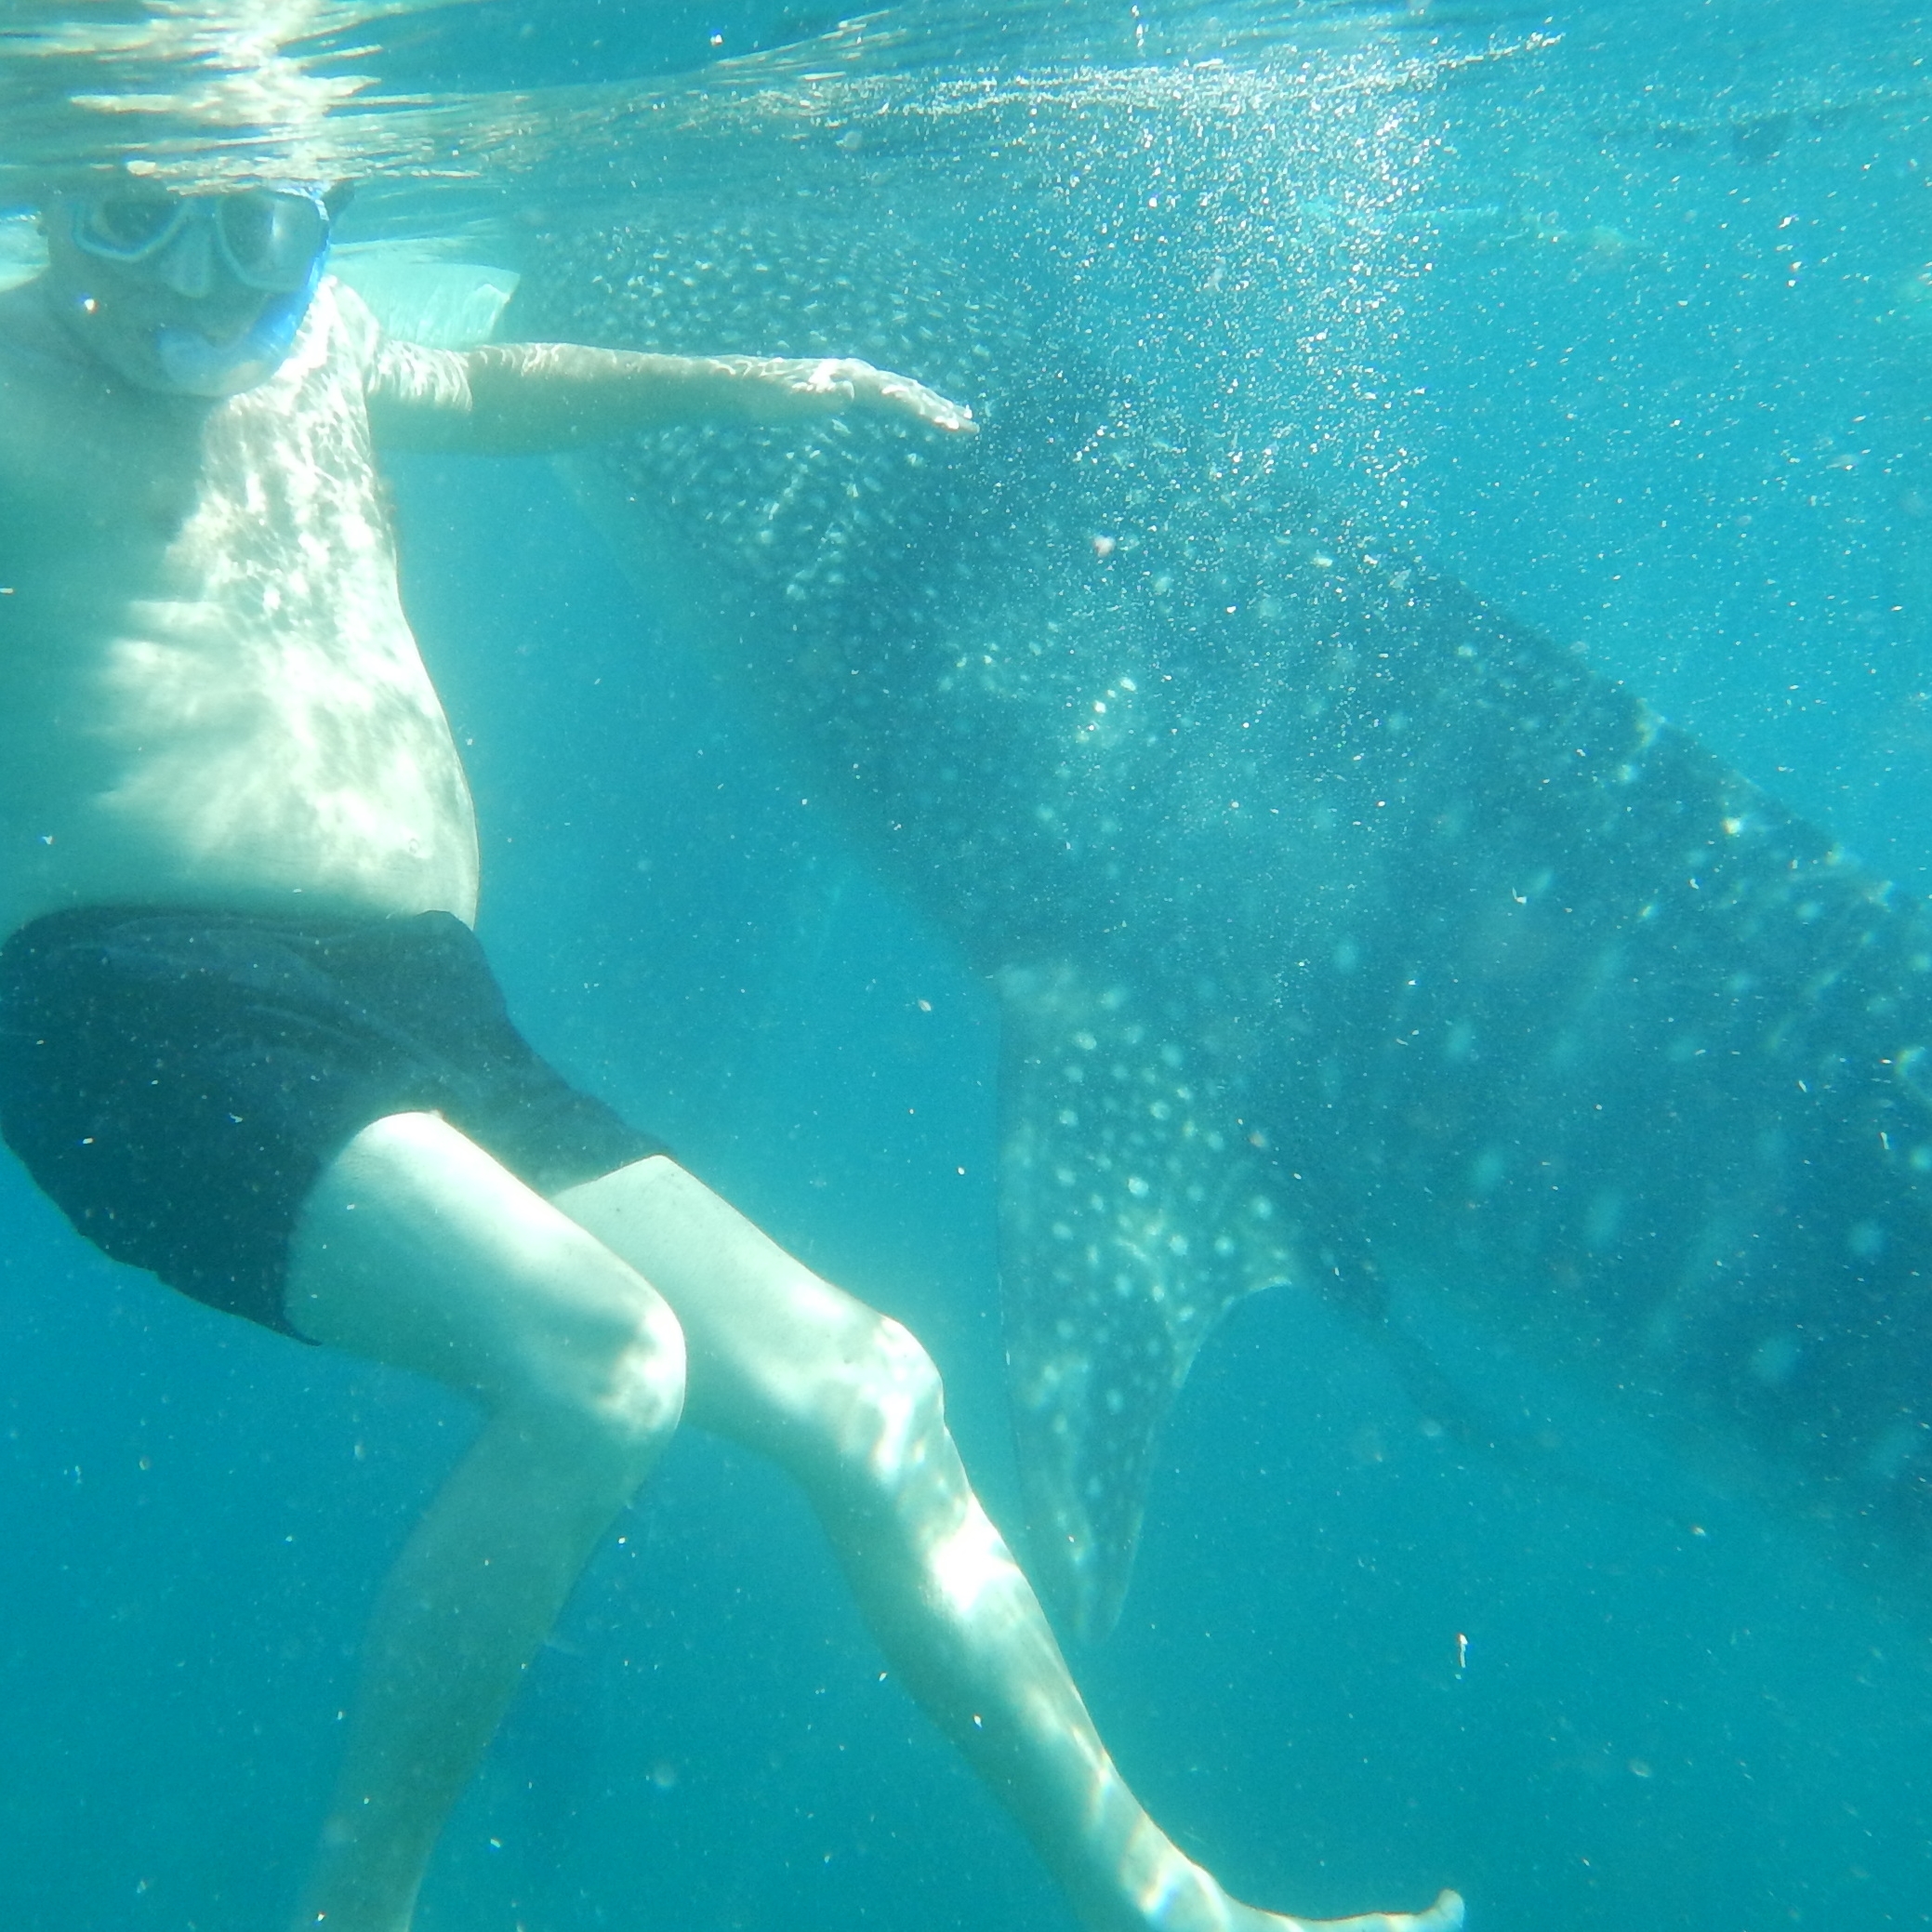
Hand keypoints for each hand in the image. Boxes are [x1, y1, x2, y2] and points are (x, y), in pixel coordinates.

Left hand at [765, 356, 976, 433]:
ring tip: (963, 419)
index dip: (928, 413)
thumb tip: (845, 391)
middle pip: (909, 391)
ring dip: (934, 405)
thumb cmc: (764, 398)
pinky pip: (889, 395)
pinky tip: (919, 411)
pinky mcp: (848, 388)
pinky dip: (912, 403)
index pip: (899, 397)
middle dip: (941, 411)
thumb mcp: (787, 400)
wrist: (741, 386)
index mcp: (850, 378)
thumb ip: (817, 396)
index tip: (953, 428)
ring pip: (904, 390)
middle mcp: (858, 373)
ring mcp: (854, 379)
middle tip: (972, 430)